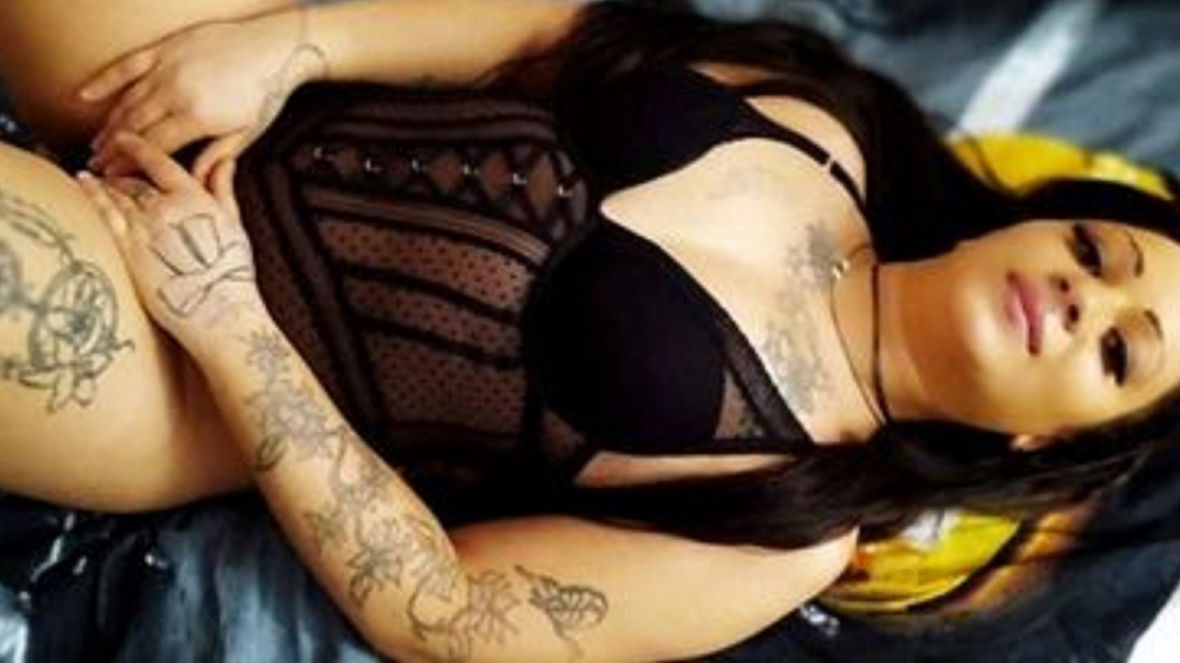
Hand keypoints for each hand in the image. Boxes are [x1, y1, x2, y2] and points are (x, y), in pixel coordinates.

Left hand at [77, 132, 262, 353]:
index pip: (158, 162)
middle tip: (109, 166)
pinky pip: (103, 213)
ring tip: (94, 175)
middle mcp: (165, 208)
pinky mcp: (127, 249)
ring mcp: (143, 228)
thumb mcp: (234, 224)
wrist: (218, 311)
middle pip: (133, 179)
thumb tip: (224, 160)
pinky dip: (91, 194)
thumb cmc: (230, 273)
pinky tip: (82, 183)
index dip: (137, 146)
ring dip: (103, 181)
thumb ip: (223, 188)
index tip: (124, 138)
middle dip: (120, 171)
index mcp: (194, 198)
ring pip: (114, 193)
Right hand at [81, 7, 327, 184]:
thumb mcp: (246, 132)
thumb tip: (193, 182)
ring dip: (108, 124)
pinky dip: (104, 81)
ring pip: (127, 101)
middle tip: (98, 166)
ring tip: (96, 143)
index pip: (154, 147)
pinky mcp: (164, 49)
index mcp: (197, 118)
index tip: (115, 178)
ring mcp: (167, 68)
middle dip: (113, 150)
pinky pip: (126, 66)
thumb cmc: (265, 93)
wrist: (274, 48)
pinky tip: (84, 96)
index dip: (131, 165)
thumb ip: (216, 157)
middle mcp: (177, 93)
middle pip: (135, 127)